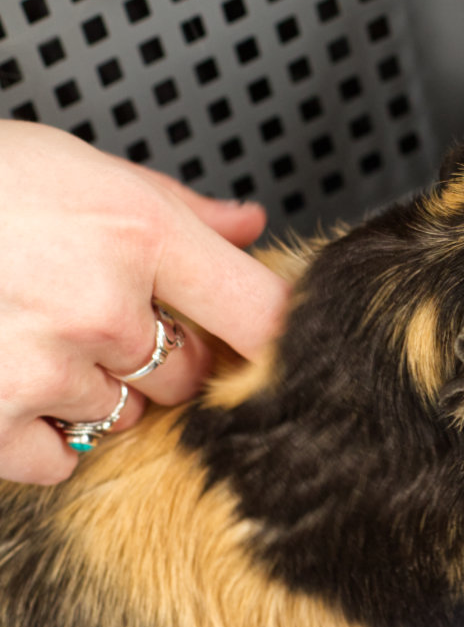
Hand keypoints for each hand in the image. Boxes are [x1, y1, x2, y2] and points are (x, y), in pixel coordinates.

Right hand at [0, 122, 289, 483]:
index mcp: (138, 233)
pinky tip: (9, 385)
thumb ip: (177, 207)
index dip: (274, 337)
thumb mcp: (78, 166)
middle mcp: (101, 305)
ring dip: (96, 392)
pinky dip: (41, 436)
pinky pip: (58, 460)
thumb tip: (249, 225)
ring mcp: (44, 367)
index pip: (260, 312)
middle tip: (100, 318)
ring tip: (36, 338)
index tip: (267, 347)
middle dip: (161, 356)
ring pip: (124, 415)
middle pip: (190, 372)